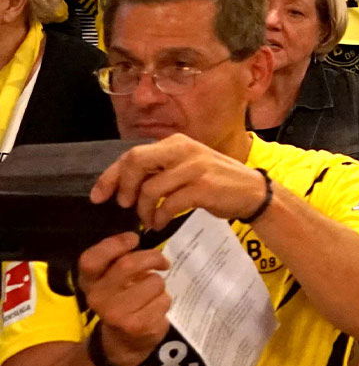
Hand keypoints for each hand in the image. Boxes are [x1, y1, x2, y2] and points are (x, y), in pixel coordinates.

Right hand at [76, 232, 169, 365]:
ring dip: (160, 284)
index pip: (91, 259)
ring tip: (152, 293)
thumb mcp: (112, 280)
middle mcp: (97, 298)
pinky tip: (154, 309)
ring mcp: (116, 313)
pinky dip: (165, 300)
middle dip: (152, 257)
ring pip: (153, 282)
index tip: (134, 239)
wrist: (123, 342)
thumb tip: (136, 241)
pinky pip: (163, 300)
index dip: (114, 244)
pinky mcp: (137, 325)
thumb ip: (119, 261)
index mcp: (89, 282)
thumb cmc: (122, 300)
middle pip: (128, 264)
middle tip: (162, 262)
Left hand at [91, 134, 269, 230]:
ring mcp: (195, 168)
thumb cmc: (217, 182)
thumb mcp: (188, 167)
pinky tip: (160, 223)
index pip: (132, 154)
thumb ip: (161, 169)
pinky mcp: (203, 188)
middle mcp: (184, 150)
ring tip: (147, 220)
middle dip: (123, 187)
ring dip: (142, 210)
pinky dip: (158, 217)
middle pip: (136, 162)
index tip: (98, 196)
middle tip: (125, 205)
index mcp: (177, 142)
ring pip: (150, 188)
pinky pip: (168, 204)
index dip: (110, 176)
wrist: (253, 192)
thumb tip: (124, 183)